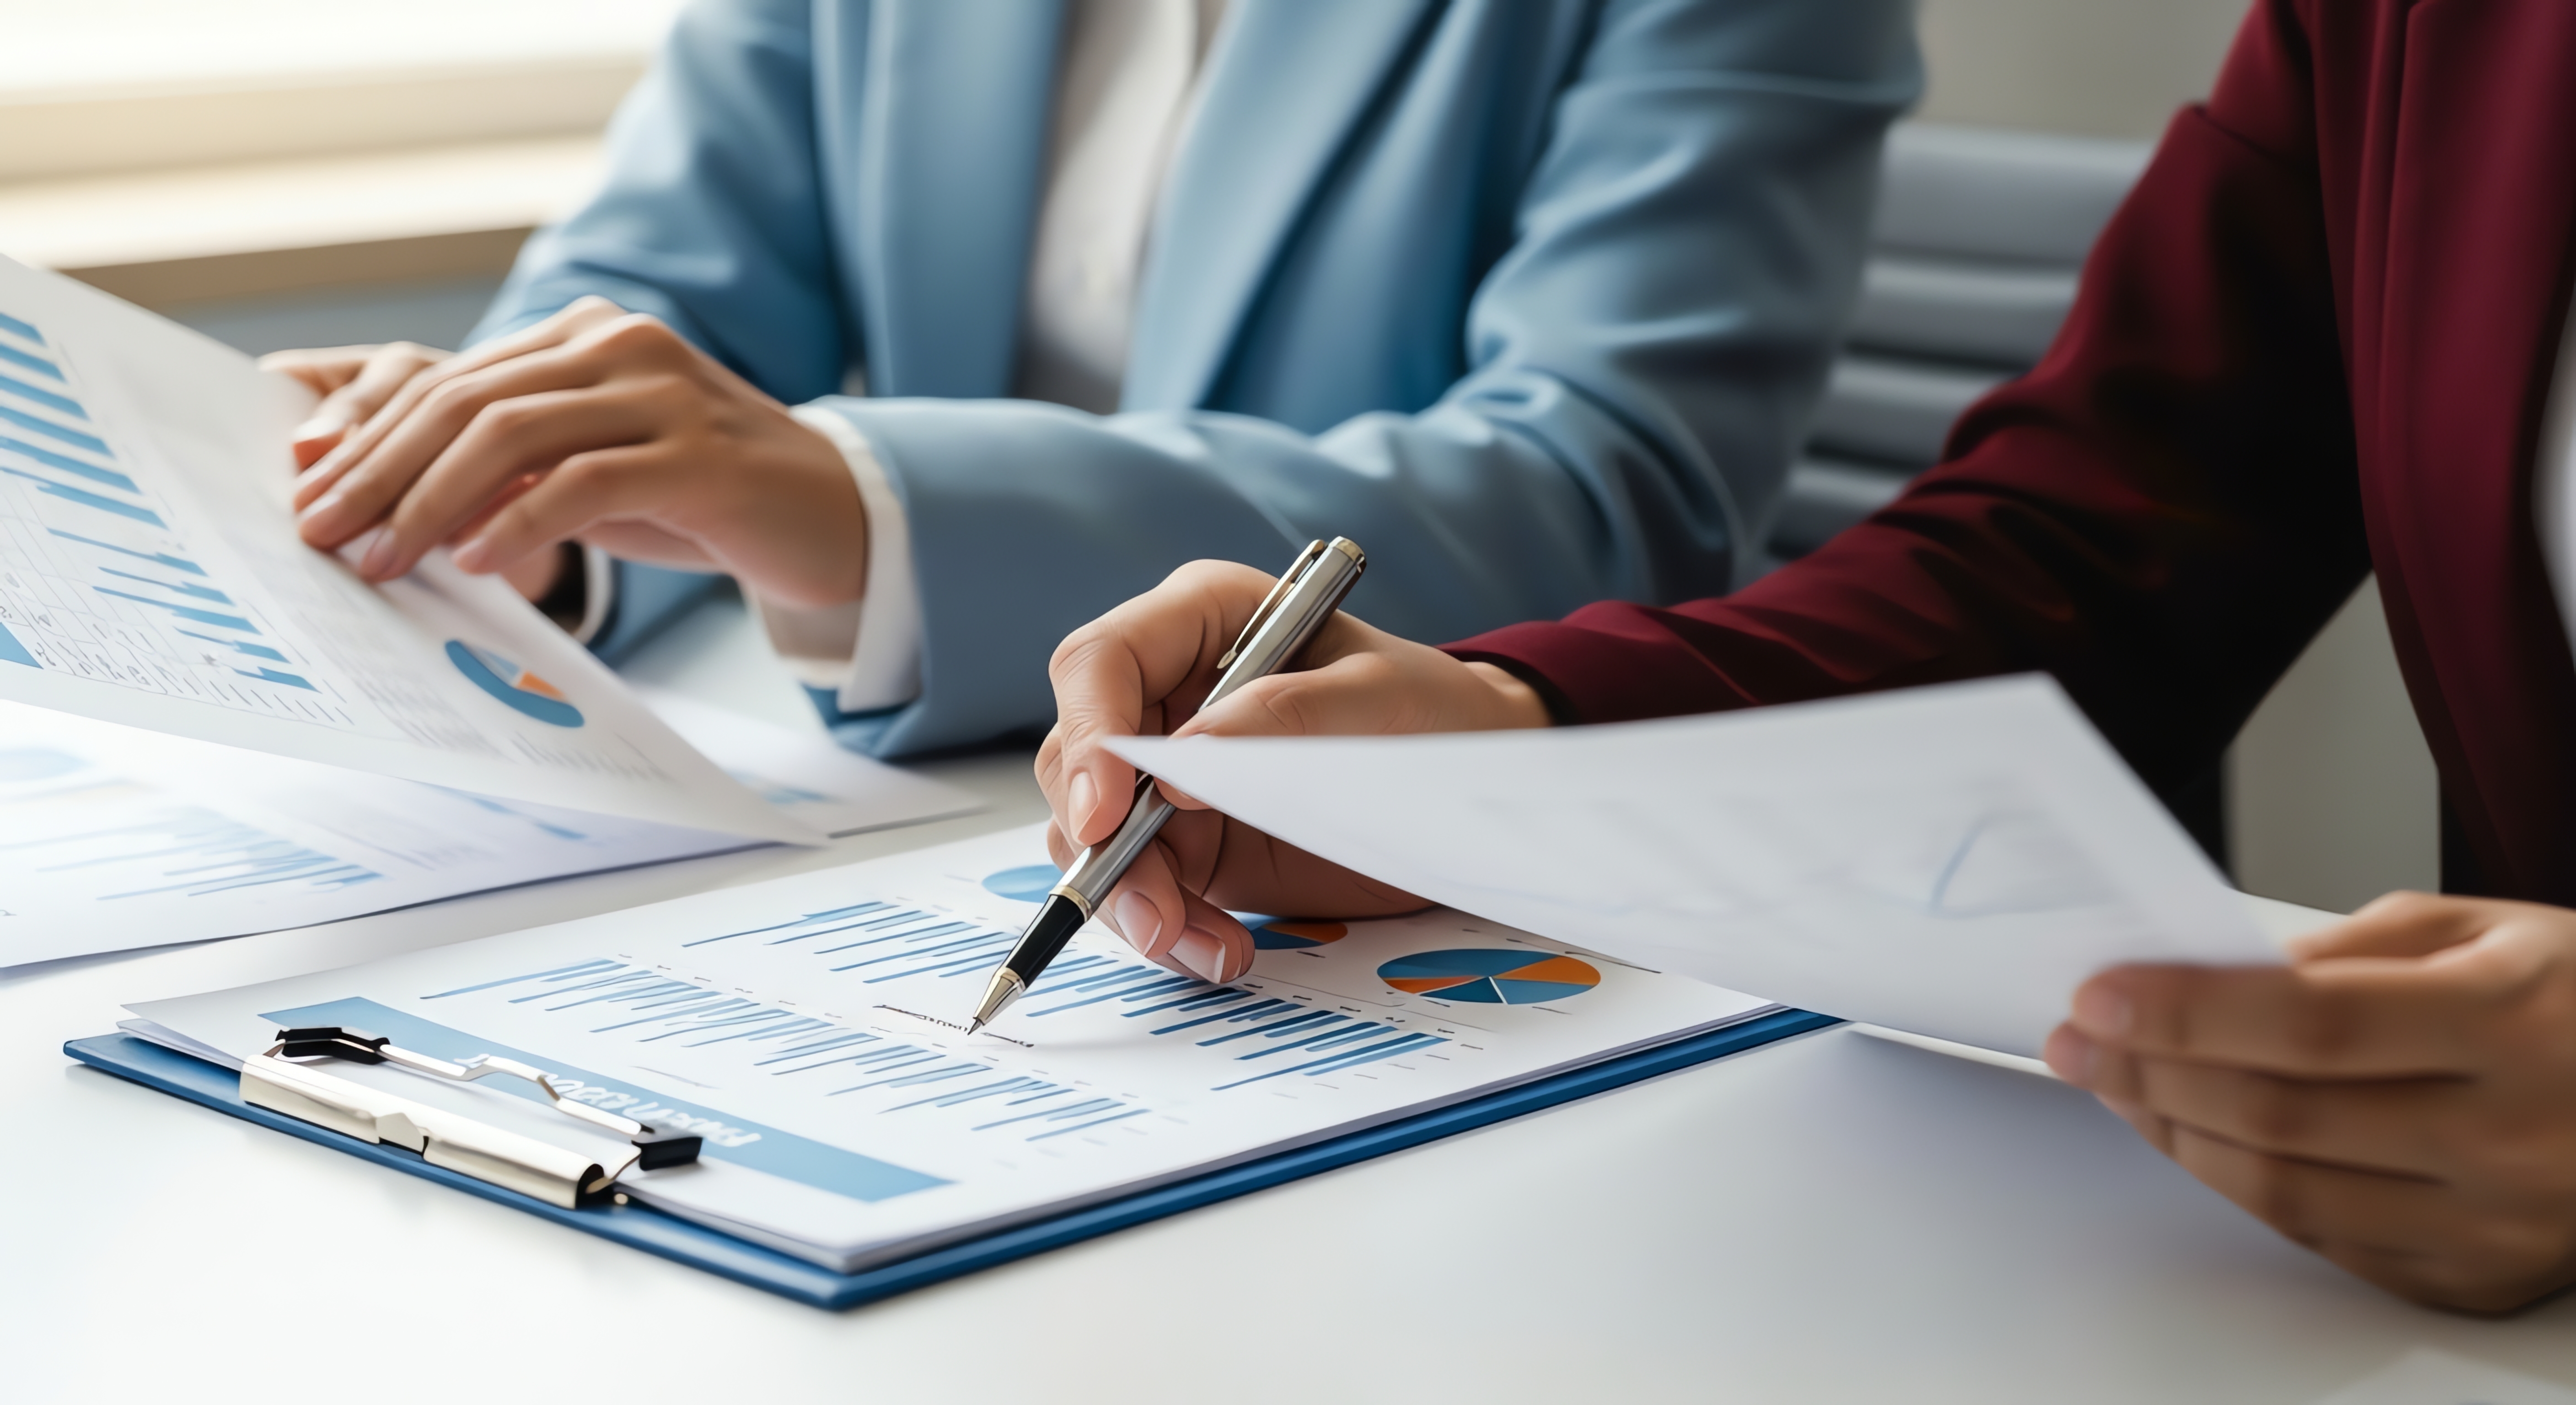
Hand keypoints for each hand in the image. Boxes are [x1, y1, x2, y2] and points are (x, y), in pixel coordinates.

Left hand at [279, 298, 866, 609]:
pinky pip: (584, 482)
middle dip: (379, 474)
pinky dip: (518, 524)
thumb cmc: (702, 497)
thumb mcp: (595, 471)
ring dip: (430, 504)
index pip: (450, 380)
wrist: (835, 514)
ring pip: (512, 435)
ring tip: (383, 562)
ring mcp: (664, 393)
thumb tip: (393, 504)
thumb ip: (514, 469)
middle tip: (322, 536)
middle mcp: (620, 343)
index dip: (368, 439)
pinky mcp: (699, 454)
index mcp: (586, 333)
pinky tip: (476, 564)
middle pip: (465, 402)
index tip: (311, 496)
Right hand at [1037, 558, 1549, 983]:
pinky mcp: (1185, 839)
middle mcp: (1165, 693)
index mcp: (1202, 620)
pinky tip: (1221, 949)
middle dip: (1104, 847)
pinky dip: (1169, 928)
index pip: (1099, 663)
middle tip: (1158, 914)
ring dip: (1134, 902)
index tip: (1104, 815)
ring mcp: (1167, 771)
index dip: (1087, 737)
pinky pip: (1139, 886)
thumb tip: (1184, 758)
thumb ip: (1284, 715)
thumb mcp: (1381, 698)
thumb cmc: (1432, 710)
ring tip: (1209, 945)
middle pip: (1077, 760)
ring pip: (1092, 836)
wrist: (1470, 779)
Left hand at [2046, 892, 2575, 1311]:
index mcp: (2508, 1023)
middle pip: (2279, 1114)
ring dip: (2178, 1137)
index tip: (2100, 997)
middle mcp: (2508, 1135)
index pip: (2306, 1025)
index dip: (2186, 1013)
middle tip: (2080, 1040)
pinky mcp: (2479, 1279)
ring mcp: (2496, 1223)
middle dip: (2152, 1073)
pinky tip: (2199, 1139)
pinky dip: (2245, 1190)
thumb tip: (2224, 975)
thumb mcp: (2483, 929)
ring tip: (2120, 1086)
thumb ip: (2349, 949)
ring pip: (2286, 1192)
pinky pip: (2328, 1242)